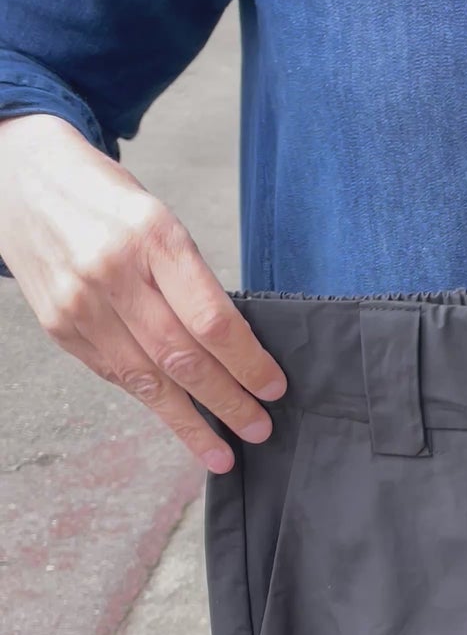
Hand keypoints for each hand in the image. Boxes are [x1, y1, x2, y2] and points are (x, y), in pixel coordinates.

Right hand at [0, 112, 286, 471]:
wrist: (21, 181)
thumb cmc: (104, 198)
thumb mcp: (159, 216)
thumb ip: (189, 278)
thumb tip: (233, 345)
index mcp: (152, 238)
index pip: (211, 320)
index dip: (248, 362)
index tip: (274, 386)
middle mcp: (112, 275)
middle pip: (182, 358)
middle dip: (227, 401)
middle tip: (259, 428)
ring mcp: (80, 305)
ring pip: (145, 380)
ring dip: (189, 422)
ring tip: (221, 452)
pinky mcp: (59, 328)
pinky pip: (115, 374)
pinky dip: (150, 398)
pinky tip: (176, 417)